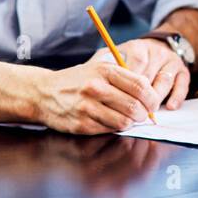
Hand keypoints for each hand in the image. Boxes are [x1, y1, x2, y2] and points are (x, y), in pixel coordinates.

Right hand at [33, 59, 161, 134]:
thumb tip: (150, 90)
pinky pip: (109, 130)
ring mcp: (87, 107)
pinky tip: (110, 120)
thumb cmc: (77, 80)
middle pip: (135, 106)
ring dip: (131, 122)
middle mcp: (95, 88)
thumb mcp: (99, 67)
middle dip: (144, 114)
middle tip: (143, 114)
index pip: (141, 86)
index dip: (152, 97)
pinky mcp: (81, 124)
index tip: (154, 103)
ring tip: (128, 118)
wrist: (43, 93)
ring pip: (124, 122)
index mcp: (104, 71)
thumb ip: (125, 75)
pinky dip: (115, 127)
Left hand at [95, 38, 189, 110]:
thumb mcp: (114, 58)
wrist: (156, 49)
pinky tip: (170, 107)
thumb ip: (105, 68)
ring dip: (156, 98)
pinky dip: (177, 96)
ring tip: (148, 111)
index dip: (125, 88)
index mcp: (137, 47)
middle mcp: (156, 52)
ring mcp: (171, 61)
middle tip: (131, 111)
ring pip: (164, 81)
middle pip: (148, 77)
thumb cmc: (130, 60)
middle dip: (139, 97)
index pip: (132, 68)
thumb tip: (92, 86)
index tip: (117, 100)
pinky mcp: (183, 70)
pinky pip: (182, 84)